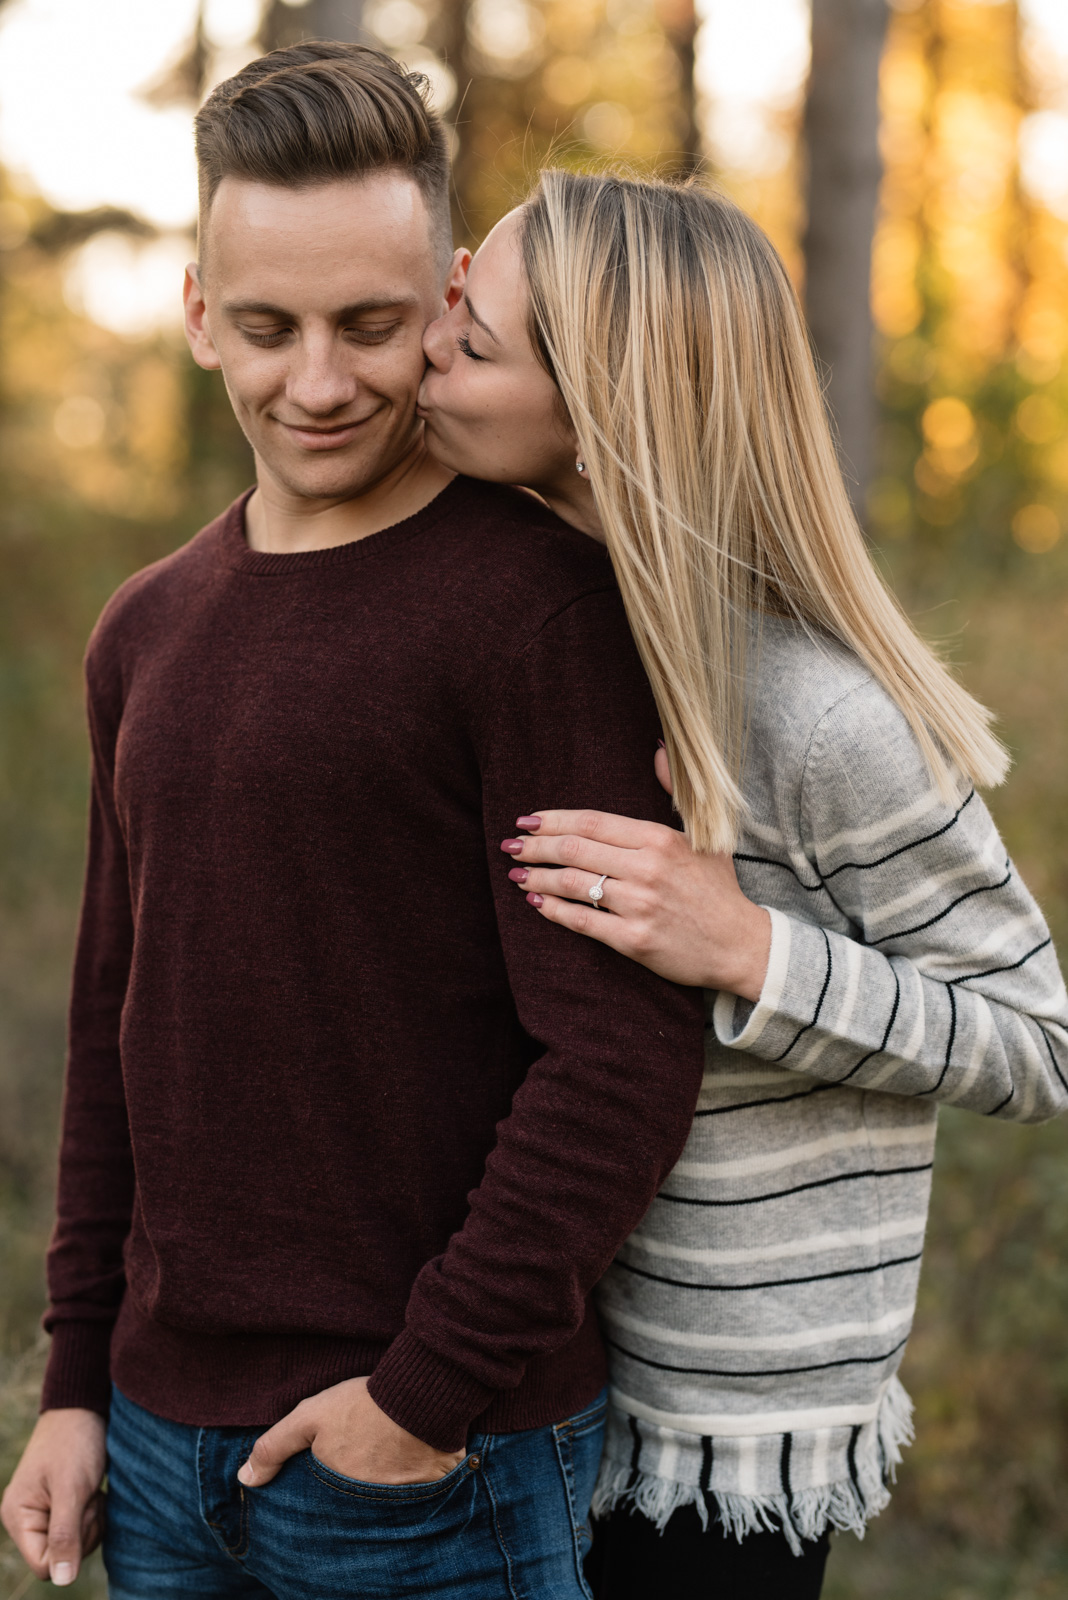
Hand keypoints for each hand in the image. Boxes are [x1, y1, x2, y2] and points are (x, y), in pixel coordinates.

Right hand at [1, 1407, 106, 1586]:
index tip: (82, 1511)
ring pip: (74, 1547)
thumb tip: (62, 1581)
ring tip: (91, 1491)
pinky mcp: (61, 1507)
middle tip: (89, 1496)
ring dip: (91, 1522)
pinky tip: (94, 1493)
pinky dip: (93, 1515)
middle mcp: (25, 1519)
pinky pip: (81, 1530)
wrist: (85, 1405)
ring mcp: (43, 1513)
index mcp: (17, 1516)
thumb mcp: (72, 1488)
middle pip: (61, 1558)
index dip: (70, 1548)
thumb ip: (65, 1534)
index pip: (44, 1565)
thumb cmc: (76, 1441)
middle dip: (83, 1531)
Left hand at [236, 1377, 463, 1487]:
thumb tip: (244, 1480)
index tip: (328, 1470)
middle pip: (354, 1508)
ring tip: (380, 1462)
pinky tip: (408, 1462)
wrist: (420, 1392)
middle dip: (351, 1492)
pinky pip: (419, 1495)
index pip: (322, 1508)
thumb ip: (274, 1447)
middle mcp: (369, 1505)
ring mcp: (401, 1501)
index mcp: (338, 1493)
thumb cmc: (362, 1405)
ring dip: (381, 1489)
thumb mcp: (310, 1417)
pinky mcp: (430, 1489)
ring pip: (384, 1503)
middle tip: (356, 1464)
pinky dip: (412, 1484)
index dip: (323, 1491)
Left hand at [501, 751, 770, 999]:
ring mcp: (639, 905)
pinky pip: (582, 921)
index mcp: (659, 839)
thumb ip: (676, 791)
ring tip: (517, 875)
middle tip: (510, 846)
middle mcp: (647, 868)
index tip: (527, 821)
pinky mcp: (634, 939)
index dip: (552, 820)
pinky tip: (537, 903)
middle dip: (535, 847)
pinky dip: (554, 910)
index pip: (591, 822)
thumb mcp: (705, 834)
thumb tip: (658, 748)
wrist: (740, 944)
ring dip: (538, 878)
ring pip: (573, 884)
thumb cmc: (717, 888)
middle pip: (574, 849)